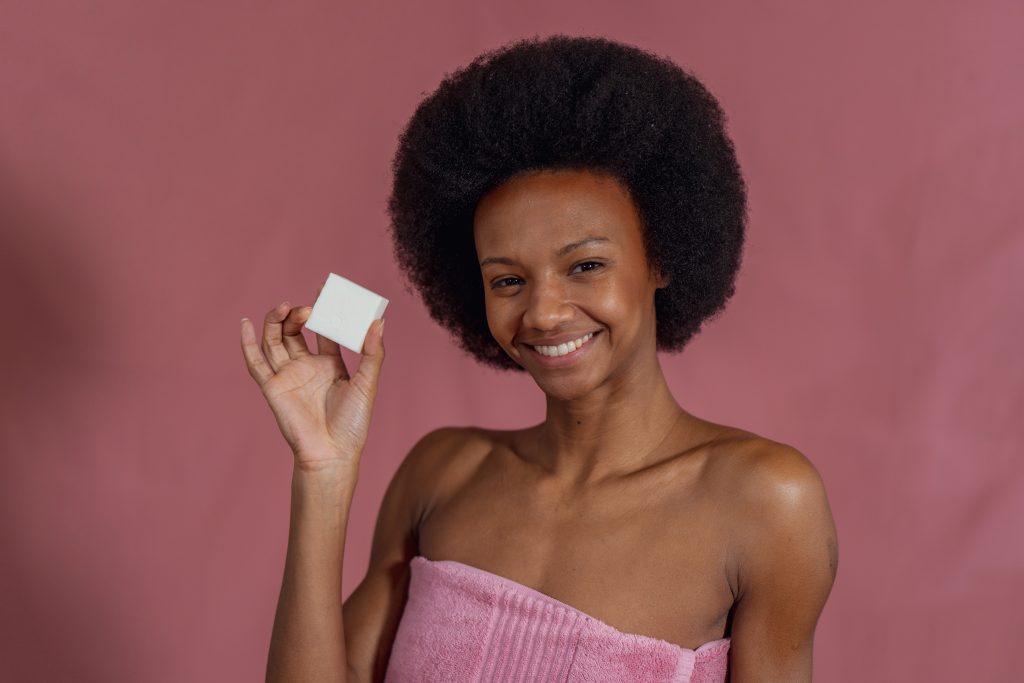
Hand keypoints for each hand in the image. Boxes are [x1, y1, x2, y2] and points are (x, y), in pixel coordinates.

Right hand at [240, 294, 385, 471]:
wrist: (331, 453)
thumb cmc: (352, 424)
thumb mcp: (368, 384)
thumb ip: (373, 353)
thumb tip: (379, 322)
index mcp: (330, 364)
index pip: (324, 330)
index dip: (324, 310)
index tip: (324, 288)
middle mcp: (306, 367)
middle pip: (295, 331)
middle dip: (299, 315)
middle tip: (308, 306)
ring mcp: (288, 375)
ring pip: (275, 340)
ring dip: (277, 320)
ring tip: (287, 307)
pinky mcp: (272, 386)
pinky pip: (255, 362)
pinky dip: (247, 342)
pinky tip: (245, 323)